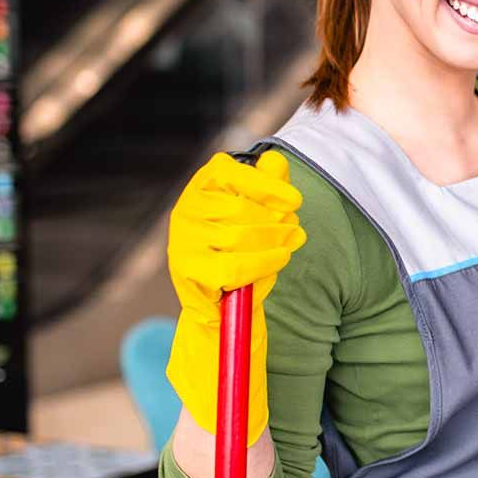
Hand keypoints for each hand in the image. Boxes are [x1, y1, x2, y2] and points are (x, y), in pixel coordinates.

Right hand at [165, 151, 305, 439]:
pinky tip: (277, 264)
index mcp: (199, 193)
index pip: (225, 171)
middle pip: (238, 205)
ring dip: (272, 241)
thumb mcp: (261, 224)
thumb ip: (268, 193)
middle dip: (275, 219)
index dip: (263, 183)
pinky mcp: (188, 275)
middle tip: (294, 232)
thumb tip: (277, 159)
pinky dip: (262, 264)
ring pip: (237, 233)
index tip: (294, 199)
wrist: (222, 319)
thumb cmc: (245, 263)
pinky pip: (232, 266)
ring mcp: (183, 245)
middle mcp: (185, 215)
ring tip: (288, 248)